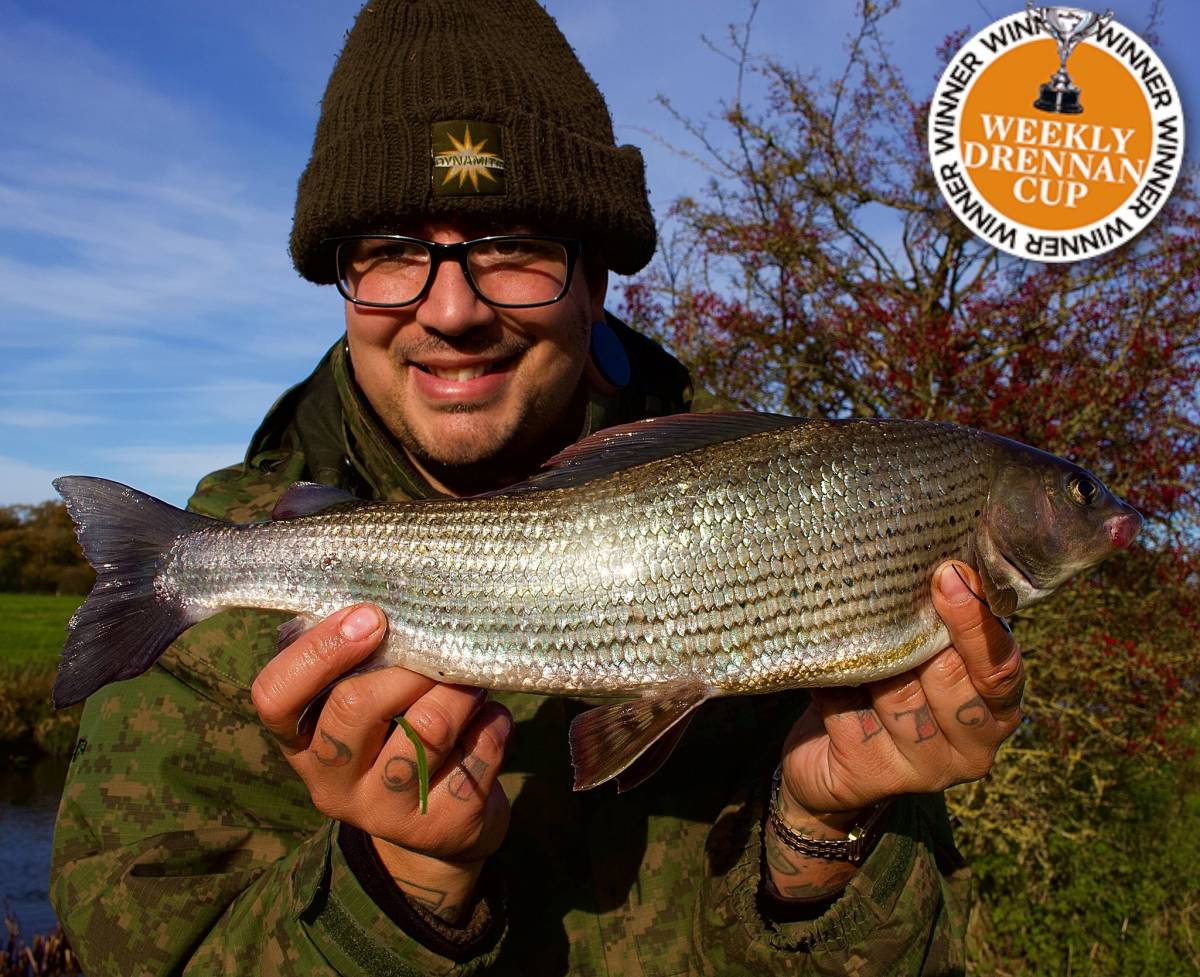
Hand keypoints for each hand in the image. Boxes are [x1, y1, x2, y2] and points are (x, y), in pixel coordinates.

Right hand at [250, 603, 513, 920]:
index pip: (274, 696)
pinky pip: (478, 751)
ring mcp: (385, 812)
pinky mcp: (442, 826)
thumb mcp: (359, 695)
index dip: (319, 650)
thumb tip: (347, 561)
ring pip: (428, 728)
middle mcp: (330, 783)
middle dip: (410, 663)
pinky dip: (493, 721)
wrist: (437, 827)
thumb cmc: (394, 731)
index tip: (370, 616)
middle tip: (441, 646)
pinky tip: (488, 719)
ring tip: (472, 678)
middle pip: (356, 704)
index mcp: (300, 741)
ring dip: (461, 689)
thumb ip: (352, 647)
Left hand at [764, 561, 1023, 900]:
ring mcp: (923, 769)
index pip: (1001, 667)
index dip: (975, 622)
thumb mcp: (916, 654)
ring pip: (895, 694)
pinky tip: (822, 676)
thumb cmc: (881, 687)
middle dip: (913, 638)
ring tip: (850, 642)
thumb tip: (934, 559)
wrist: (827, 760)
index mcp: (997, 709)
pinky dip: (829, 685)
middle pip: (950, 679)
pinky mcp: (871, 776)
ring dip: (867, 662)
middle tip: (884, 603)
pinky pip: (846, 710)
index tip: (947, 574)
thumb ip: (933, 623)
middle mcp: (972, 747)